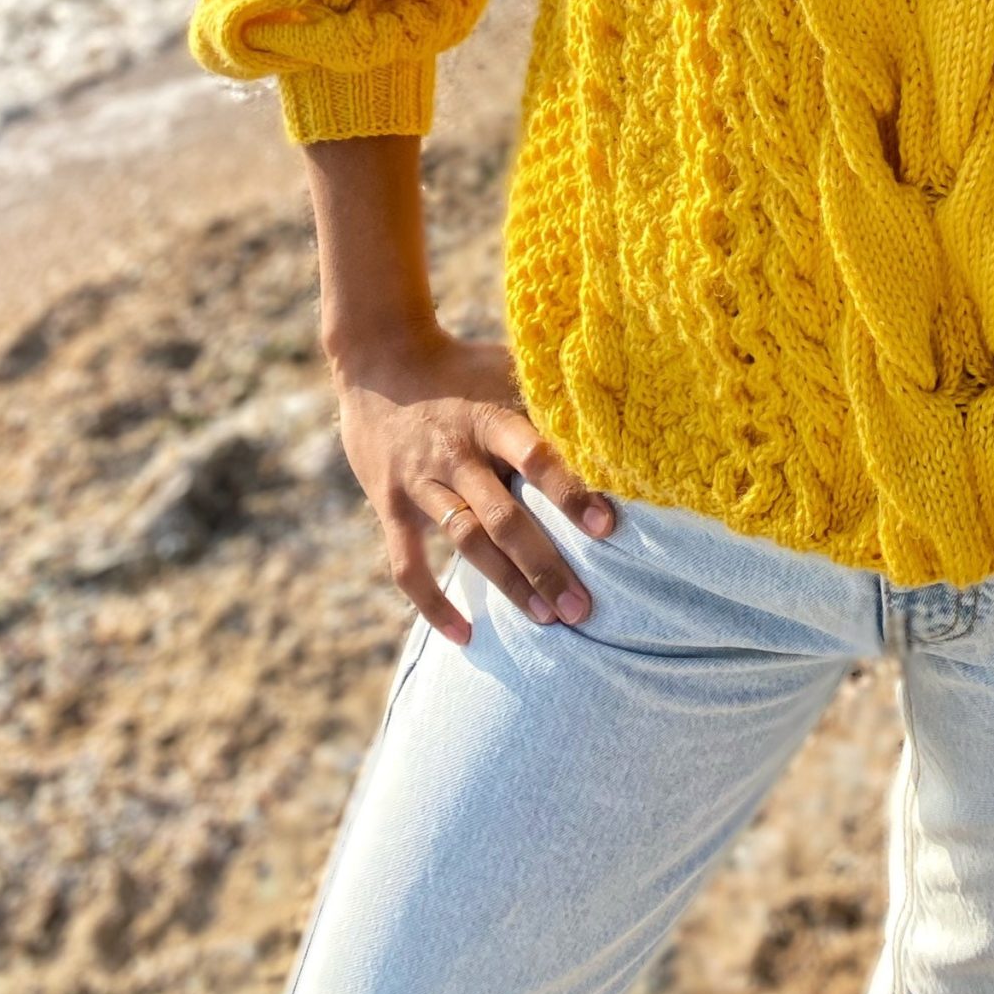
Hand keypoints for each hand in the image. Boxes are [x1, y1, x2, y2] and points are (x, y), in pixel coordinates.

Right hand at [329, 323, 615, 645]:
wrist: (380, 357)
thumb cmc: (462, 366)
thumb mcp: (505, 368)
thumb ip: (547, 397)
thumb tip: (613, 415)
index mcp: (489, 417)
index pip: (534, 456)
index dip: (569, 492)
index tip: (607, 526)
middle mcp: (456, 453)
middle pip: (503, 518)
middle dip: (545, 566)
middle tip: (583, 609)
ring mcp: (420, 482)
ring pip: (467, 543)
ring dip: (508, 585)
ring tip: (548, 621)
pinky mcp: (390, 505)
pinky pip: (407, 565)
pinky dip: (432, 603)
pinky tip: (465, 635)